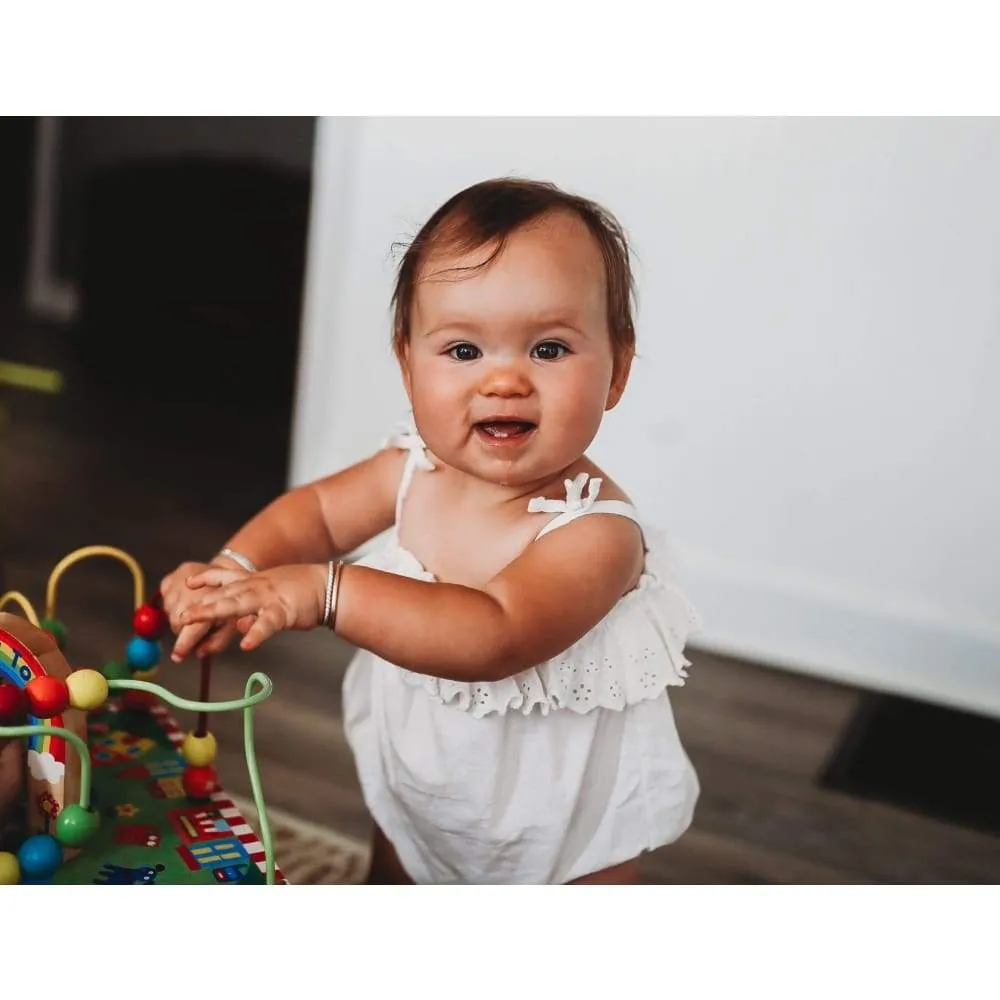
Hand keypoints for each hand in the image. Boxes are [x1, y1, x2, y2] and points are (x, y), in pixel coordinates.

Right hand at [160, 560, 250, 661]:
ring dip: (176, 616)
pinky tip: (185, 600)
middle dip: (181, 631)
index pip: (193, 628)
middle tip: (190, 631)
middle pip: (176, 620)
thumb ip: (218, 641)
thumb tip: (199, 654)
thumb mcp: (234, 622)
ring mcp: (182, 579)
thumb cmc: (233, 600)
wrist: (231, 570)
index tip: (178, 656)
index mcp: (215, 603)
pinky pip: (164, 595)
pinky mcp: (174, 574)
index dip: (184, 644)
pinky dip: (172, 602)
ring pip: (169, 609)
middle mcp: (195, 590)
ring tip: (191, 611)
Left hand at [179, 563, 327, 651]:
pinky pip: (268, 623)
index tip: (188, 583)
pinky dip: (257, 633)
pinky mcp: (284, 611)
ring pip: (236, 604)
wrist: (328, 585)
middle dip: (200, 606)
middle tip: (180, 618)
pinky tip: (246, 644)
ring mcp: (268, 597)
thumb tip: (239, 627)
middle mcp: (256, 587)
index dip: (204, 579)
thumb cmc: (301, 591)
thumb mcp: (272, 593)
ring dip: (214, 611)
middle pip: (222, 595)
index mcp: (253, 582)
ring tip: (194, 619)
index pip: (224, 578)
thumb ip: (253, 610)